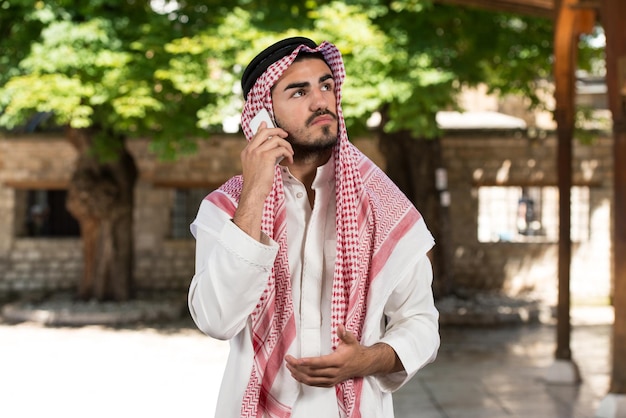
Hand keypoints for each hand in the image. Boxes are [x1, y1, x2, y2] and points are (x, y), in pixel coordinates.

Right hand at [233, 122, 292, 240]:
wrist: (253, 192)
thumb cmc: (255, 184)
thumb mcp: (254, 167)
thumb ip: (258, 157)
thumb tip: (267, 151)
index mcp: (246, 152)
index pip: (256, 135)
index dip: (264, 128)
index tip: (268, 124)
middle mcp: (251, 150)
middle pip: (265, 131)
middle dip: (277, 130)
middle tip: (285, 134)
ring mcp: (258, 152)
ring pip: (276, 139)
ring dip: (286, 145)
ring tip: (290, 153)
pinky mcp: (266, 157)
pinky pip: (281, 149)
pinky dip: (288, 153)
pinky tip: (290, 160)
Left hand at [284, 325, 402, 386]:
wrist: (363, 364)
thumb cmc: (354, 351)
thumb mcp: (351, 340)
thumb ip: (344, 334)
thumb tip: (340, 326)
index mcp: (338, 361)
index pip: (320, 363)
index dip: (308, 362)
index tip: (297, 360)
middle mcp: (334, 372)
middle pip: (312, 372)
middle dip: (298, 367)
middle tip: (288, 359)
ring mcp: (331, 379)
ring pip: (311, 380)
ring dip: (298, 374)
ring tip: (289, 367)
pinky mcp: (330, 383)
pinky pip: (314, 384)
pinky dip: (304, 380)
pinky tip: (296, 375)